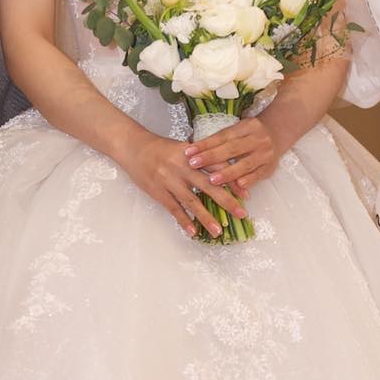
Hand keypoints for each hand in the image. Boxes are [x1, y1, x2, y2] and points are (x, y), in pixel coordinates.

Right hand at [120, 134, 246, 238]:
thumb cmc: (160, 148)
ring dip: (206, 217)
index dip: (232, 181)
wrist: (133, 148)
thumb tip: (224, 172)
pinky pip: (173, 208)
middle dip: (227, 201)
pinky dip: (183, 220)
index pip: (217, 167)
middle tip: (241, 214)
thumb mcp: (183, 148)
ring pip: (192, 201)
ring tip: (218, 231)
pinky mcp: (158, 192)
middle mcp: (183, 167)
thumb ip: (202, 159)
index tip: (246, 194)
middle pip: (209, 186)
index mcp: (192, 155)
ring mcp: (170, 181)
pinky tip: (193, 231)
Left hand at [183, 116, 282, 196]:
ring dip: (228, 173)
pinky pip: (258, 175)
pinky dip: (249, 180)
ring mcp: (265, 153)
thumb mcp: (238, 130)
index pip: (223, 136)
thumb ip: (219, 139)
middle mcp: (257, 138)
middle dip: (212, 157)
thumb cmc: (250, 134)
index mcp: (246, 126)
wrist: (278, 133)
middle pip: (232, 149)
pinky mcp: (270, 167)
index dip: (205, 144)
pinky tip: (238, 186)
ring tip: (212, 180)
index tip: (189, 152)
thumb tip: (192, 148)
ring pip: (245, 164)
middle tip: (194, 164)